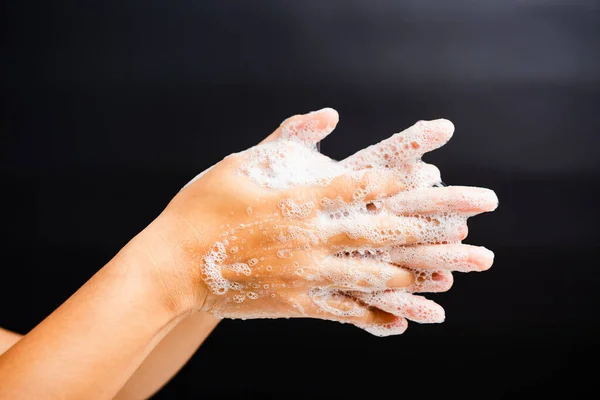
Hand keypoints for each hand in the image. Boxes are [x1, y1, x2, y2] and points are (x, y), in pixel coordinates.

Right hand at [139, 108, 496, 335]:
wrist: (172, 266)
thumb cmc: (203, 207)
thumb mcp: (242, 162)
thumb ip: (289, 138)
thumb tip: (330, 115)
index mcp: (298, 200)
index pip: (359, 185)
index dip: (397, 181)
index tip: (429, 177)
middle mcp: (310, 237)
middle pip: (378, 233)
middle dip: (421, 230)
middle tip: (457, 230)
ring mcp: (306, 274)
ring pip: (370, 276)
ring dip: (411, 275)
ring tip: (441, 276)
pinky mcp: (297, 303)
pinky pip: (346, 310)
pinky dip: (377, 314)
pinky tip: (403, 319)